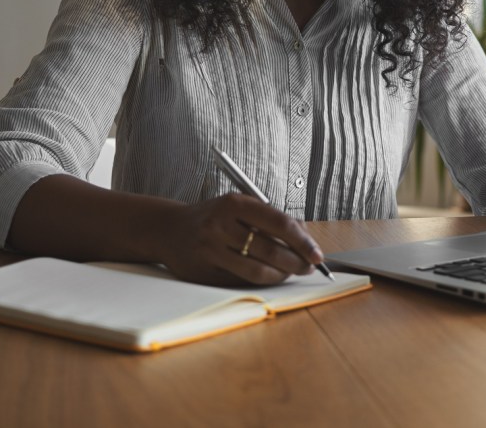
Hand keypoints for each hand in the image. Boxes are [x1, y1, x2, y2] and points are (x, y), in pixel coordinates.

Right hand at [156, 194, 324, 285]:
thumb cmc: (213, 216)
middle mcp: (221, 226)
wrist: (168, 229)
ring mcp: (210, 250)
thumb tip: (305, 236)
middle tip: (309, 266)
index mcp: (234, 204)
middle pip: (271, 250)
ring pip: (257, 271)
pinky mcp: (204, 272)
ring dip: (281, 275)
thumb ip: (268, 218)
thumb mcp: (238, 206)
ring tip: (291, 272)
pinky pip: (241, 281)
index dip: (303, 240)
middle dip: (296, 262)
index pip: (279, 223)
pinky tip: (270, 276)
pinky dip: (261, 281)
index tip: (317, 253)